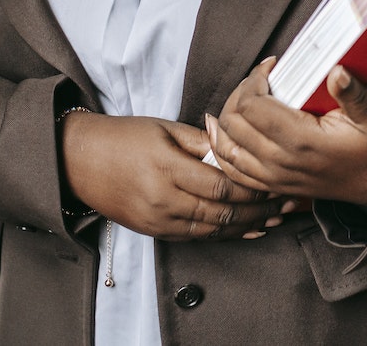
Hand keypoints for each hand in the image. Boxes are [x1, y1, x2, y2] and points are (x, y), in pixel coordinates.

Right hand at [60, 112, 293, 240]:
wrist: (79, 161)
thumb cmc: (124, 137)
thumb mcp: (165, 128)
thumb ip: (202, 141)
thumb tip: (236, 146)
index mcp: (167, 168)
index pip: (222, 186)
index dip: (253, 188)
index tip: (277, 181)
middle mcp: (163, 199)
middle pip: (222, 212)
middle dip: (259, 210)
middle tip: (287, 203)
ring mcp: (157, 220)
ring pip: (212, 230)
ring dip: (247, 226)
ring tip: (274, 219)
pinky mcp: (154, 231)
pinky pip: (196, 237)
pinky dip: (224, 234)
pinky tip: (246, 230)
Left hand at [206, 59, 366, 207]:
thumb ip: (353, 93)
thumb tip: (336, 70)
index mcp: (302, 141)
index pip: (252, 105)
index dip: (254, 78)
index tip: (270, 65)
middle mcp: (281, 162)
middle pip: (233, 123)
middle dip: (239, 93)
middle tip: (259, 79)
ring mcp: (274, 178)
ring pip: (226, 148)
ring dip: (227, 119)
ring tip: (242, 97)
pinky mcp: (273, 186)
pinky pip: (233, 171)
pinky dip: (223, 149)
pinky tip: (225, 132)